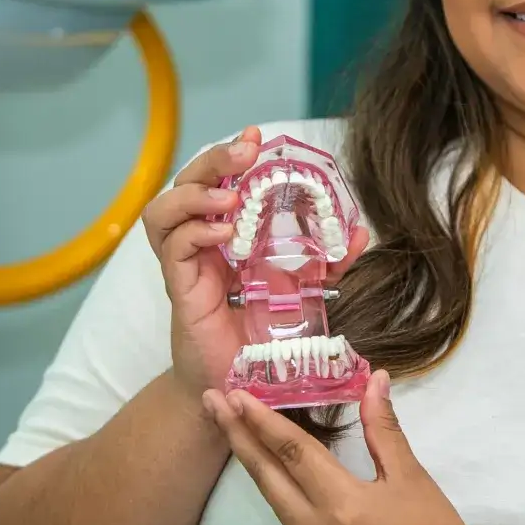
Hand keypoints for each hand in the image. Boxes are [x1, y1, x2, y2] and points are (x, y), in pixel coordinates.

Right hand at [139, 127, 369, 401]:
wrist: (240, 386)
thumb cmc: (263, 337)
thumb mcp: (305, 291)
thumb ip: (330, 262)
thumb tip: (361, 231)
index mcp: (224, 234)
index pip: (216, 180)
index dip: (230, 154)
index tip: (256, 138)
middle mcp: (198, 243)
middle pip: (185, 184)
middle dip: (213, 161)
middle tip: (245, 153)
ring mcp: (185, 265)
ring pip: (163, 211)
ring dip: (195, 194)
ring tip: (229, 197)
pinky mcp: (181, 290)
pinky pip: (173, 249)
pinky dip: (195, 232)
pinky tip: (224, 233)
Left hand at [203, 370, 491, 524]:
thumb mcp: (412, 478)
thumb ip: (384, 429)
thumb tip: (375, 381)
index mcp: (340, 504)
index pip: (291, 452)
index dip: (261, 419)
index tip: (233, 393)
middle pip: (265, 475)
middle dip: (236, 436)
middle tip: (210, 402)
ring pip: (272, 499)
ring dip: (251, 461)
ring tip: (232, 429)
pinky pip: (287, 518)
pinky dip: (274, 488)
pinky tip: (270, 470)